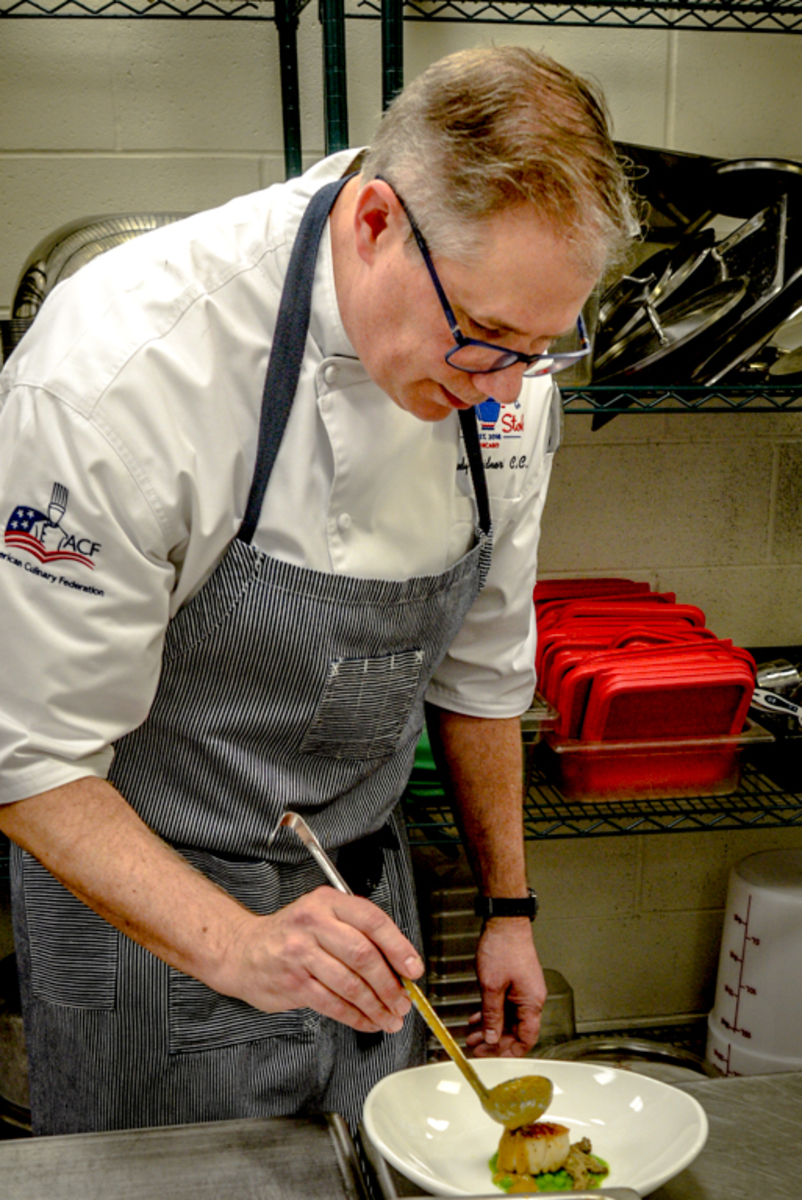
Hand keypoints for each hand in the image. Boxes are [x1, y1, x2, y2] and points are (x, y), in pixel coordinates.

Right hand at [220, 885, 424, 1034]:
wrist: (242, 951)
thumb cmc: (290, 934)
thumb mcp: (322, 915)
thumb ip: (357, 931)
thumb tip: (398, 964)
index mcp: (328, 902)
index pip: (372, 920)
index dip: (398, 947)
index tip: (414, 968)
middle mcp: (314, 924)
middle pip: (363, 955)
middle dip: (390, 984)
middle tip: (403, 1001)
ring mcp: (301, 954)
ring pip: (350, 984)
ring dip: (376, 1005)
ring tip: (390, 1016)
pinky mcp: (293, 983)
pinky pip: (333, 1004)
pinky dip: (356, 1016)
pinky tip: (367, 1021)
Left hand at [465, 918, 545, 1056]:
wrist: (505, 922)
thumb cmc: (503, 947)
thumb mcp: (492, 986)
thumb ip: (492, 1015)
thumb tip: (492, 1037)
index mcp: (532, 1002)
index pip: (526, 1038)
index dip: (509, 1051)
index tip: (491, 1056)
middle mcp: (531, 998)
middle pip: (516, 1030)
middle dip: (495, 1041)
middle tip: (476, 1048)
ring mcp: (523, 990)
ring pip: (508, 1019)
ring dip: (490, 1028)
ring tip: (472, 1036)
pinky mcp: (515, 983)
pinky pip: (504, 1006)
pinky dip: (490, 1014)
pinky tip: (476, 1018)